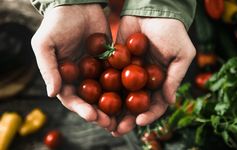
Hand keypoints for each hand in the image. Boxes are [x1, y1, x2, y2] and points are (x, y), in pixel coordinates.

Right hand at [31, 4, 115, 129]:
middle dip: (100, 113)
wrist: (77, 5)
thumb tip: (51, 94)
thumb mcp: (45, 44)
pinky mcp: (109, 62)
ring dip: (114, 105)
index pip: (72, 99)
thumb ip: (48, 68)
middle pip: (91, 100)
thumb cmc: (56, 23)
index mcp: (64, 77)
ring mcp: (96, 70)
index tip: (93, 116)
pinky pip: (117, 75)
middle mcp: (81, 77)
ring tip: (124, 116)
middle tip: (112, 124)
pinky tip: (132, 95)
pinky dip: (124, 87)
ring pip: (106, 92)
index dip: (81, 110)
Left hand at [111, 16, 195, 135]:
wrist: (153, 10)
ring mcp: (128, 72)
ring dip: (112, 109)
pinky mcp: (115, 62)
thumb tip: (170, 101)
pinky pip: (108, 77)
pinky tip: (94, 99)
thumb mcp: (182, 53)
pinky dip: (102, 89)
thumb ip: (176, 77)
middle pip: (135, 104)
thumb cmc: (173, 31)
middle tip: (116, 129)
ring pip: (120, 95)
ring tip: (102, 120)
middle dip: (126, 118)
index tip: (139, 122)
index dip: (149, 114)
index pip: (156, 103)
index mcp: (160, 81)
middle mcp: (144, 80)